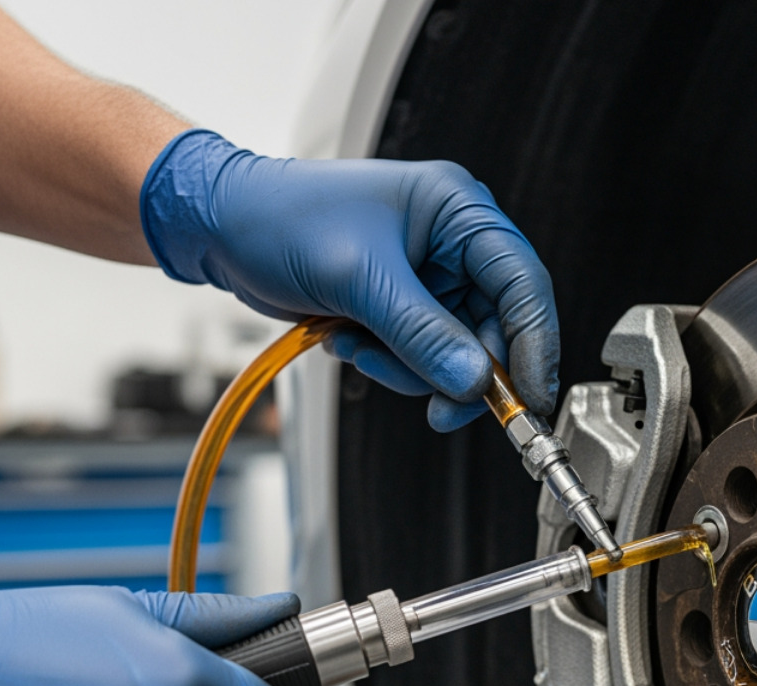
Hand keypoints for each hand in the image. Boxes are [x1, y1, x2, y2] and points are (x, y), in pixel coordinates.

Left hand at [140, 130, 559, 430]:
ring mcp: (427, 276)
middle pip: (492, 327)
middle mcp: (450, 241)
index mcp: (457, 210)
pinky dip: (387, 361)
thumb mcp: (359, 278)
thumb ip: (422, 333)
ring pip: (453, 351)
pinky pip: (419, 354)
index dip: (533, 344)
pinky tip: (349, 339)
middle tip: (439, 404)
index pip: (522, 282)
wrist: (223, 227)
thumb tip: (473, 379)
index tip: (527, 395)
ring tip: (361, 346)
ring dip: (408, 366)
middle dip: (457, 369)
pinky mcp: (401, 304)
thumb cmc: (283, 217)